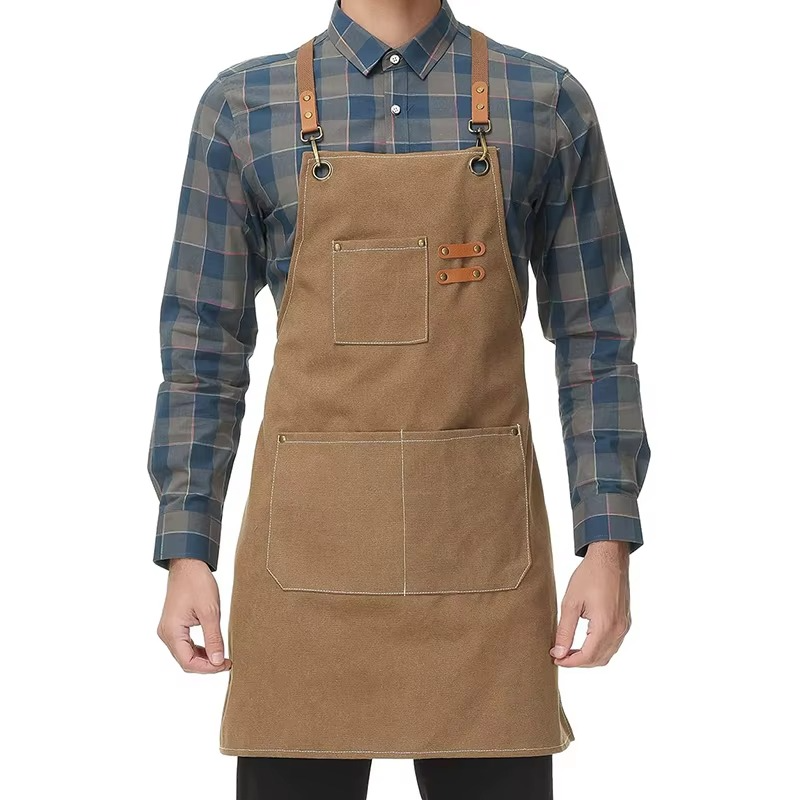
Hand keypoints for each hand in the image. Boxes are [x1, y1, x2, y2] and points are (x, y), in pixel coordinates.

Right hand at [157, 558, 231, 672]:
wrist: (188, 564)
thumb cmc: (197, 583)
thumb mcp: (210, 612)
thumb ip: (213, 639)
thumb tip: (217, 661)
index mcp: (172, 632)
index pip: (187, 662)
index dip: (207, 668)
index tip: (225, 664)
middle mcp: (166, 633)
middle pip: (185, 661)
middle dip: (206, 665)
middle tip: (226, 662)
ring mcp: (168, 629)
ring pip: (184, 654)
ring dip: (202, 658)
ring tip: (221, 656)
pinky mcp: (174, 625)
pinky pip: (184, 644)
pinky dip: (198, 649)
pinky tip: (212, 647)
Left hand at [550, 541, 630, 666]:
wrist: (609, 558)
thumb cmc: (589, 576)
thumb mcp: (570, 603)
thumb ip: (564, 630)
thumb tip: (559, 652)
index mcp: (605, 626)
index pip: (587, 656)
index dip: (569, 662)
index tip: (555, 659)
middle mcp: (618, 630)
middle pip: (598, 659)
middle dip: (578, 662)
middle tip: (560, 655)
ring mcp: (624, 626)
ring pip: (607, 654)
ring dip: (589, 657)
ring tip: (569, 650)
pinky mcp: (625, 621)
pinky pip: (613, 644)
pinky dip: (599, 649)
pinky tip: (584, 641)